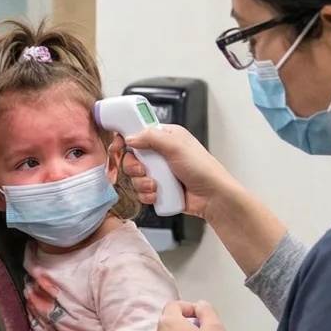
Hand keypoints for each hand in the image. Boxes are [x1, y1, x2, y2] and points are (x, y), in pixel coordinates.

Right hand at [111, 124, 236, 219]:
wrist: (212, 197)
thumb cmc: (202, 169)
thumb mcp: (176, 146)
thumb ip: (151, 137)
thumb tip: (130, 137)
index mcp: (165, 137)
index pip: (137, 133)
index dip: (125, 140)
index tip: (118, 147)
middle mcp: (160, 154)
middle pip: (131, 157)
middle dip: (134, 167)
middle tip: (143, 170)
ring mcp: (159, 172)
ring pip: (134, 177)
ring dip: (142, 183)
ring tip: (156, 186)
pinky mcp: (158, 189)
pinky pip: (141, 192)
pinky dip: (147, 194)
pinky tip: (158, 195)